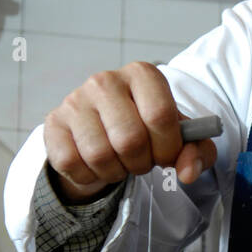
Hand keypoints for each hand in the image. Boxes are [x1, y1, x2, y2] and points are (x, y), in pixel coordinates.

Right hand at [43, 61, 216, 201]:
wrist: (104, 132)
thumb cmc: (147, 132)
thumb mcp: (180, 139)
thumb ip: (197, 152)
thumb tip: (188, 173)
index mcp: (142, 75)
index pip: (160, 115)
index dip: (167, 147)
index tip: (165, 155)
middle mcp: (105, 81)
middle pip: (129, 139)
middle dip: (141, 163)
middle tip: (140, 161)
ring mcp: (75, 100)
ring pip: (99, 155)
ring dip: (115, 171)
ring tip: (119, 162)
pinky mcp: (53, 122)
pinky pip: (71, 163)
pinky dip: (89, 176)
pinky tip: (95, 165)